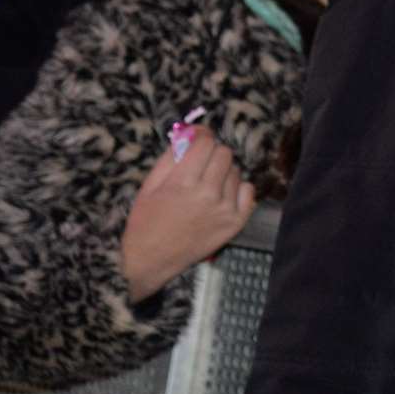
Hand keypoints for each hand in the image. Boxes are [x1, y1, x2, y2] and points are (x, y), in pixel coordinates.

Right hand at [120, 126, 255, 302]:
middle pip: (224, 153)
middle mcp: (208, 194)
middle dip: (211, 154)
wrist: (150, 260)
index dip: (200, 137)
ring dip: (222, 172)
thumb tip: (190, 132)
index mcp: (183, 182)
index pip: (206, 142)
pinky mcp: (235, 223)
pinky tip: (222, 196)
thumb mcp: (150, 184)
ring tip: (206, 186)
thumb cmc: (146, 221)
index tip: (196, 140)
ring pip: (235, 171)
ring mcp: (224, 210)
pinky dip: (237, 189)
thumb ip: (172, 156)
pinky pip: (248, 191)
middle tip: (199, 166)